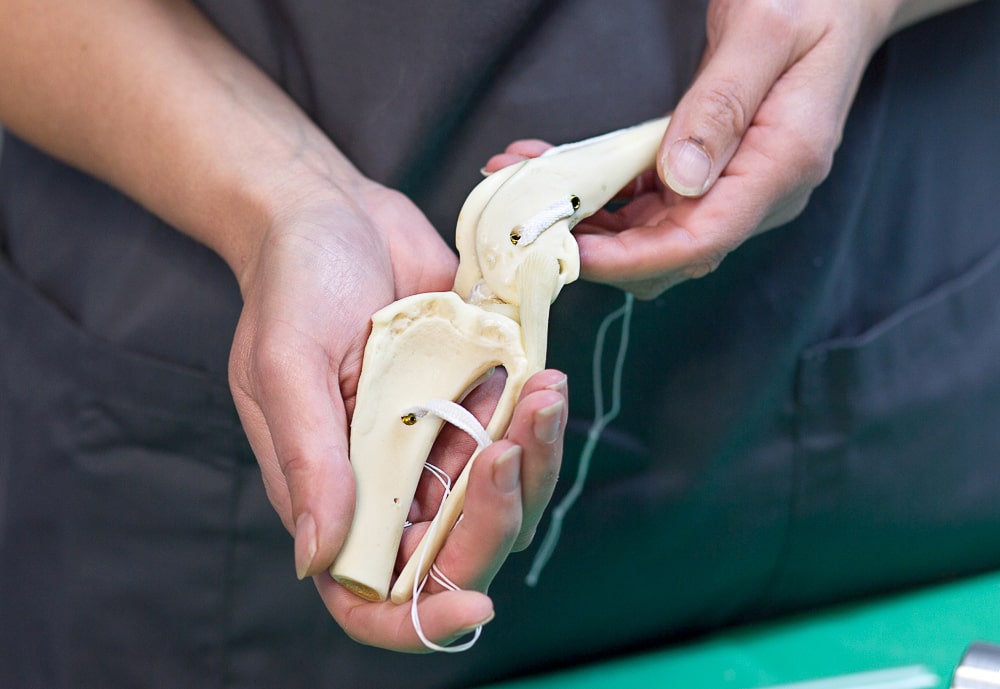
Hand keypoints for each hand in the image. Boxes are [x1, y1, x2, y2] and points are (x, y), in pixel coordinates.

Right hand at [228, 177, 567, 649]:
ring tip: (545, 395)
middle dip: (497, 515)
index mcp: (331, 490)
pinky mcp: (471, 397)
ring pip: (503, 495)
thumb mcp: (286, 366)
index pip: (369, 594)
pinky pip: (520, 433)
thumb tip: (319, 559)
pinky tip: (544, 377)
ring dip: (534, 459)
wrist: (333, 212)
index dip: (419, 622)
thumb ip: (308, 459)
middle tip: (507, 446)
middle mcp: (388, 479)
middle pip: (458, 550)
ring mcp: (435, 440)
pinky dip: (540, 417)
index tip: (474, 607)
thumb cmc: (292, 283)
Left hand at [488, 0, 964, 298]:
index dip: (633, 257)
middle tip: (530, 218)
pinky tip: (560, 168)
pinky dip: (603, 192)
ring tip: (526, 183)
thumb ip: (722, 105)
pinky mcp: (714, 171)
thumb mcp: (764, 32)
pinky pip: (651, 198)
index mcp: (784, 163)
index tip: (573, 252)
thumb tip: (682, 178)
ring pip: (652, 230)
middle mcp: (761, 189)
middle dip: (597, 245)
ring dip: (590, 218)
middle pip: (670, 249)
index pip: (703, 239)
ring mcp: (736, 183)